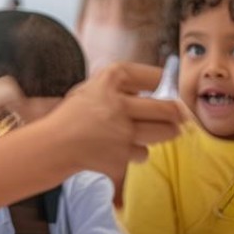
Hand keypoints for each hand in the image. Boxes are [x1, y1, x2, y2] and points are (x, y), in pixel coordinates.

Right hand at [40, 63, 182, 179]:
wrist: (53, 146)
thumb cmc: (74, 115)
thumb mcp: (93, 88)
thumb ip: (123, 86)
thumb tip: (163, 86)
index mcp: (110, 80)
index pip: (154, 76)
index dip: (166, 81)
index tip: (172, 84)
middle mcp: (118, 103)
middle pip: (167, 109)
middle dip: (178, 114)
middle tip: (179, 115)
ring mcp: (121, 132)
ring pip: (164, 133)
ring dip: (166, 133)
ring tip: (161, 131)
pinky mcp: (121, 156)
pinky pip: (143, 153)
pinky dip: (136, 153)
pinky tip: (122, 149)